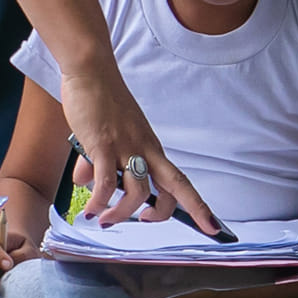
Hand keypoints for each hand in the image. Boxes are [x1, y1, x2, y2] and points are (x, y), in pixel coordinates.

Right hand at [60, 60, 221, 233]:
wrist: (91, 70)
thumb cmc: (101, 99)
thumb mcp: (110, 134)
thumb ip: (100, 161)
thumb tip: (85, 181)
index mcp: (151, 146)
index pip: (180, 180)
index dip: (198, 206)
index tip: (212, 226)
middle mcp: (144, 149)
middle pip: (172, 188)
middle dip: (166, 214)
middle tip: (146, 221)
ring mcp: (126, 147)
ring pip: (137, 194)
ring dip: (121, 213)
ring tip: (103, 219)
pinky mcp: (103, 145)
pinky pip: (105, 185)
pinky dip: (98, 203)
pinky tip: (89, 210)